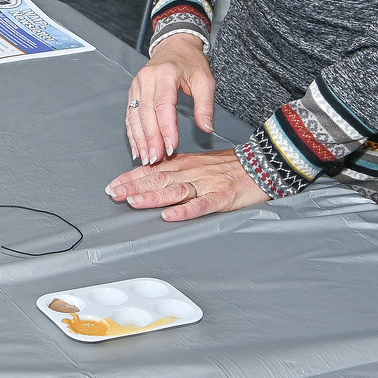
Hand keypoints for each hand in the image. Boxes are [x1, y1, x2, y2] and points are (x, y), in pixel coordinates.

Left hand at [105, 149, 267, 221]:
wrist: (264, 163)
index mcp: (185, 164)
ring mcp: (207, 184)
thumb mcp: (199, 162)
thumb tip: (150, 174)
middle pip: (158, 180)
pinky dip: (185, 210)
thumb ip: (176, 169)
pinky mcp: (223, 197)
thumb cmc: (230, 166)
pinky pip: (202, 205)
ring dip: (153, 197)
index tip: (113, 185)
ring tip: (134, 202)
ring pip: (175, 191)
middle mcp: (192, 172)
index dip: (131, 177)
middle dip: (134, 187)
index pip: (153, 170)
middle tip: (114, 194)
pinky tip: (171, 215)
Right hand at [127, 35, 216, 164]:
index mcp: (165, 74)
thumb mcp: (205, 80)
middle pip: (145, 113)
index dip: (166, 128)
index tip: (171, 147)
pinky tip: (136, 148)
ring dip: (139, 139)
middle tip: (156, 158)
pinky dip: (132, 133)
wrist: (175, 46)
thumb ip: (205, 105)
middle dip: (150, 139)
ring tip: (145, 157)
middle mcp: (146, 79)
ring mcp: (137, 85)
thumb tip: (207, 128)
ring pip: (134, 116)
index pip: (163, 105)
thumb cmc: (190, 62)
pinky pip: (130, 115)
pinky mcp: (133, 92)